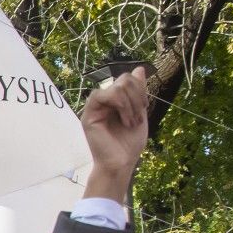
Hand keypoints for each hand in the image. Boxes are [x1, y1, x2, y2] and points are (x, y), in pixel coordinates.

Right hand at [81, 67, 148, 201]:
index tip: (144, 108)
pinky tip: (124, 119)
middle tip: (138, 116)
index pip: (128, 78)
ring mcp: (95, 107)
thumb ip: (139, 92)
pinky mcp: (89, 114)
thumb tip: (139, 69)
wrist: (121, 163)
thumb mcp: (139, 113)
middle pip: (124, 79)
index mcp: (115, 100)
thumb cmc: (129, 144)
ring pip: (117, 86)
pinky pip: (103, 95)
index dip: (140, 89)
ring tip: (130, 122)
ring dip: (130, 104)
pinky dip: (120, 105)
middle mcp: (103, 102)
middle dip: (137, 96)